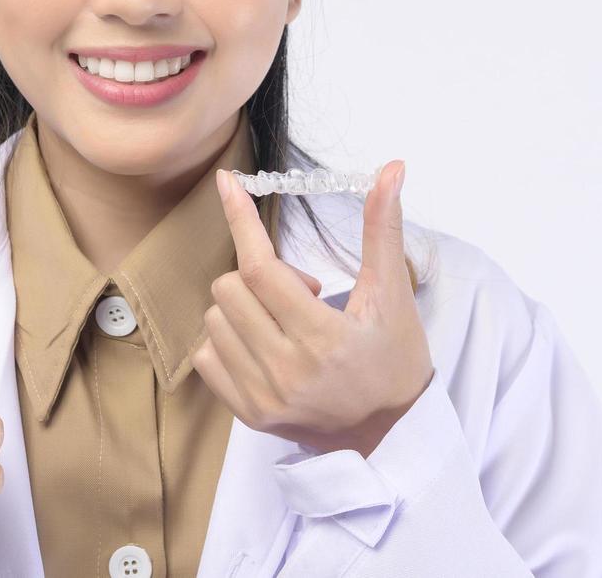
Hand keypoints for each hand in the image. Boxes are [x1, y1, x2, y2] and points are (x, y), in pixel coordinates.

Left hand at [192, 161, 433, 458]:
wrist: (392, 434)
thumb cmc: (395, 359)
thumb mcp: (393, 295)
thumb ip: (384, 231)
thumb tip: (391, 169)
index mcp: (323, 339)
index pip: (262, 269)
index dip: (242, 221)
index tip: (227, 183)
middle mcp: (287, 372)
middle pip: (230, 288)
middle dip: (257, 275)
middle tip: (299, 293)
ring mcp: (263, 398)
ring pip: (215, 319)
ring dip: (242, 307)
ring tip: (285, 323)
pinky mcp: (248, 415)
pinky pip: (206, 357)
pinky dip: (227, 340)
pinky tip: (263, 344)